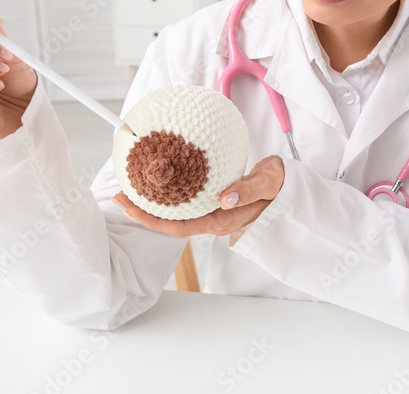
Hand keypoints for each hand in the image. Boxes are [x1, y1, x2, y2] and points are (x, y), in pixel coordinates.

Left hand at [113, 155, 284, 244]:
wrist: (290, 186)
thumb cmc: (279, 186)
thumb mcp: (267, 184)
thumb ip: (247, 191)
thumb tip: (223, 198)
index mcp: (221, 221)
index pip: (178, 227)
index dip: (152, 221)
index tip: (129, 207)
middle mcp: (213, 219)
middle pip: (170, 222)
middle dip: (143, 211)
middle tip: (119, 194)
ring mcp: (212, 212)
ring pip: (176, 213)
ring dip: (153, 202)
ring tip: (131, 186)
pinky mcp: (213, 201)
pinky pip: (185, 202)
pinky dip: (168, 193)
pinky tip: (158, 181)